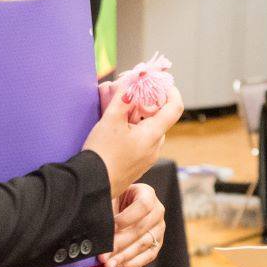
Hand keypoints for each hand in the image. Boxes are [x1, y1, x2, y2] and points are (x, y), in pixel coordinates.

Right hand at [83, 83, 184, 199]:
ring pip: (150, 130)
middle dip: (148, 105)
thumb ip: (123, 98)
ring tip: (120, 114)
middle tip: (132, 96)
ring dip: (140, 119)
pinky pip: (144, 143)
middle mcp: (155, 148)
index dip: (171, 92)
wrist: (91, 185)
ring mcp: (148, 158)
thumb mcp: (110, 120)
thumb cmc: (101, 153)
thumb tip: (133, 80)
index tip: (160, 83)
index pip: (175, 108)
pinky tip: (117, 131)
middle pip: (160, 119)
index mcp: (153, 135)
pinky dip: (136, 132)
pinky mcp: (139, 165)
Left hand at [103, 183, 163, 266]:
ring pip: (144, 244)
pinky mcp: (157, 244)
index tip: (110, 227)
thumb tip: (96, 224)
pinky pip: (148, 256)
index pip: (143, 205)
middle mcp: (158, 211)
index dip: (127, 218)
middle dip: (120, 243)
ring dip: (124, 256)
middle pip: (142, 229)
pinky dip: (132, 263)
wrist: (121, 208)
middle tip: (103, 255)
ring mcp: (159, 229)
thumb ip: (106, 206)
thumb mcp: (111, 196)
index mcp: (147, 194)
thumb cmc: (114, 200)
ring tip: (108, 265)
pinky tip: (117, 266)